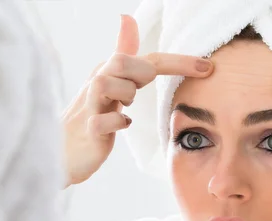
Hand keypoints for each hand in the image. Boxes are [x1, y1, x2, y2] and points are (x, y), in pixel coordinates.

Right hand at [63, 14, 213, 186]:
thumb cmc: (90, 114)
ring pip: (108, 84)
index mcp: (107, 71)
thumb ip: (121, 51)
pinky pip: (104, 120)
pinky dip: (118, 122)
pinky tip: (122, 124)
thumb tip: (127, 17)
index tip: (208, 67)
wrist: (63, 151)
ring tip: (123, 108)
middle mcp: (96, 83)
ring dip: (125, 95)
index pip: (147, 59)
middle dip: (140, 73)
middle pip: (123, 62)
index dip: (179, 61)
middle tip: (138, 89)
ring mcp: (89, 106)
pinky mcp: (88, 131)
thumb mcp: (109, 80)